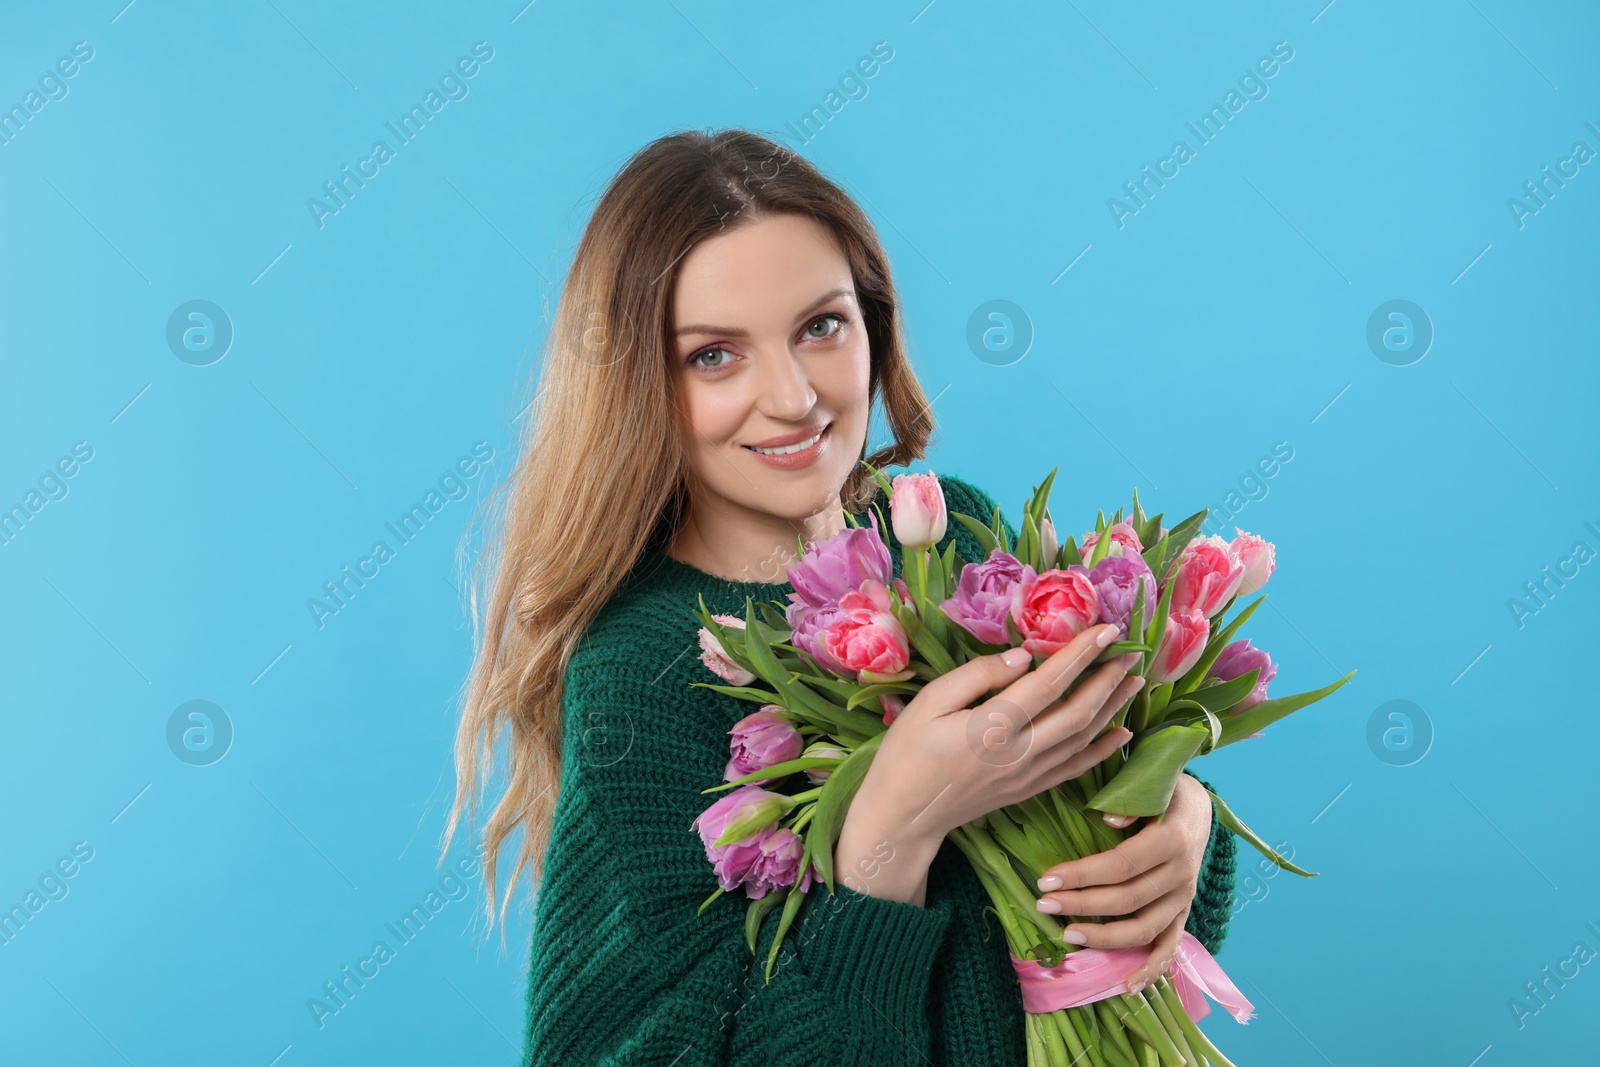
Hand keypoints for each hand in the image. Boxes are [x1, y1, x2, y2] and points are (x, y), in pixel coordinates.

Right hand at [855, 622, 1141, 844]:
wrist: (903, 815)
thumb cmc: (906, 753)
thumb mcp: (928, 703)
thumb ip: (975, 676)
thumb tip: (1021, 658)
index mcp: (991, 727)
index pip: (1049, 684)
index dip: (1081, 655)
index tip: (1106, 630)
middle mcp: (1018, 754)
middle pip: (1077, 713)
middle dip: (1107, 680)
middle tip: (1130, 653)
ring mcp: (1027, 777)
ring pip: (1082, 740)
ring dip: (1113, 710)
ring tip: (1133, 682)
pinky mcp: (1028, 791)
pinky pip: (1075, 769)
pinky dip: (1102, 750)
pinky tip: (1121, 733)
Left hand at [1033, 772, 1213, 990]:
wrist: (1198, 808)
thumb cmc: (1163, 793)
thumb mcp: (1150, 786)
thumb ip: (1130, 803)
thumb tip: (1107, 822)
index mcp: (1172, 840)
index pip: (1121, 865)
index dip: (1082, 875)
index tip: (1046, 878)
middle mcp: (1182, 874)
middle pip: (1128, 900)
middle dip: (1081, 904)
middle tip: (1043, 904)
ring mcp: (1184, 898)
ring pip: (1145, 929)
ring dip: (1104, 937)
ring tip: (1067, 934)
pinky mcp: (1183, 913)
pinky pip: (1170, 947)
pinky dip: (1151, 969)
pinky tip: (1126, 985)